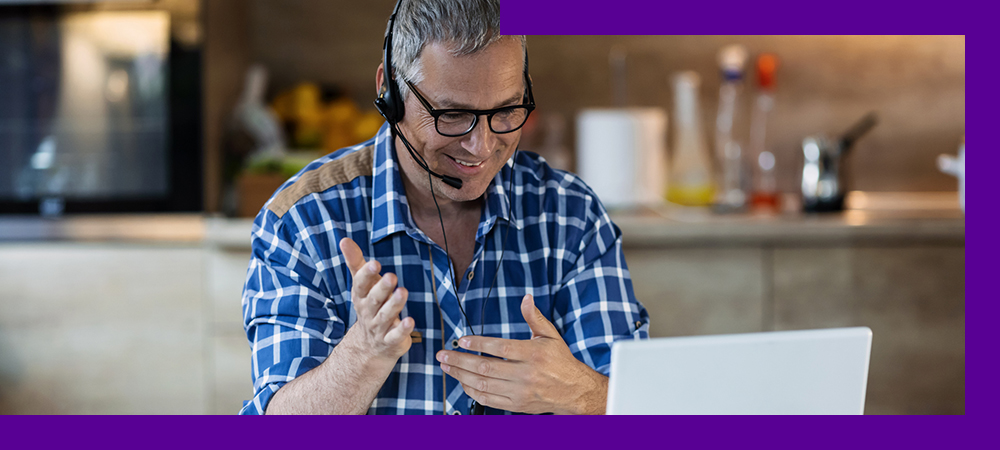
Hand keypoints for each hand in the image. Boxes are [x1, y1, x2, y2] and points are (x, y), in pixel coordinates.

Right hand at [339, 237, 413, 363]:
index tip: (375, 263)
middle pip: (374, 300)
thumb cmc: (370, 306)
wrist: (369, 347)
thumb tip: (344, 240)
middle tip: (392, 276)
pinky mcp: (391, 340)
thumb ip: (356, 263)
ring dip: (394, 305)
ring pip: (385, 316)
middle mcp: (368, 312)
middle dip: (382, 288)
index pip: (360, 285)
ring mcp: (379, 328)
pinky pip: (395, 336)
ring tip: (403, 292)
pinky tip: (410, 321)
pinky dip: (402, 329)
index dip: (367, 274)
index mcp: (361, 297)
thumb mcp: (362, 285)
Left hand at [436, 294, 607, 414]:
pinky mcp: (516, 405)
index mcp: (533, 354)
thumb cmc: (560, 361)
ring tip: (446, 366)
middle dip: (460, 360)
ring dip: (460, 375)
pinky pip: (488, 399)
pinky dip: (471, 391)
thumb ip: (534, 317)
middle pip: (485, 368)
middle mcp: (526, 375)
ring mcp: (520, 392)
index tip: (461, 340)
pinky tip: (461, 381)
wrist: (574, 391)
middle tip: (443, 354)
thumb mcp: (550, 335)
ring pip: (483, 385)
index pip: (500, 348)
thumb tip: (526, 298)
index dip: (478, 344)